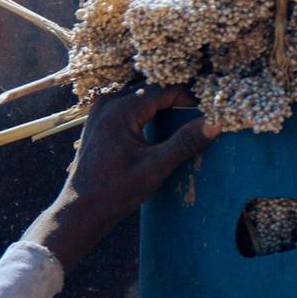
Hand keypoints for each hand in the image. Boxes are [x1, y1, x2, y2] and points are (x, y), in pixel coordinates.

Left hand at [25, 84, 216, 273]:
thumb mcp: (155, 168)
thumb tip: (215, 122)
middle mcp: (107, 102)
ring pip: (140, 94)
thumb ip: (185, 143)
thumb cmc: (115, 192)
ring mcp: (100, 110)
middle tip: (199, 113)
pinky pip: (128, 104)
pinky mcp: (99, 121)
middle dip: (176, 97)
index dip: (189, 97)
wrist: (81, 209)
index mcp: (120, 110)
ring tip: (184, 116)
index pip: (164, 88)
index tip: (207, 111)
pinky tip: (160, 123)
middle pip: (151, 88)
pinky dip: (146, 109)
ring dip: (162, 102)